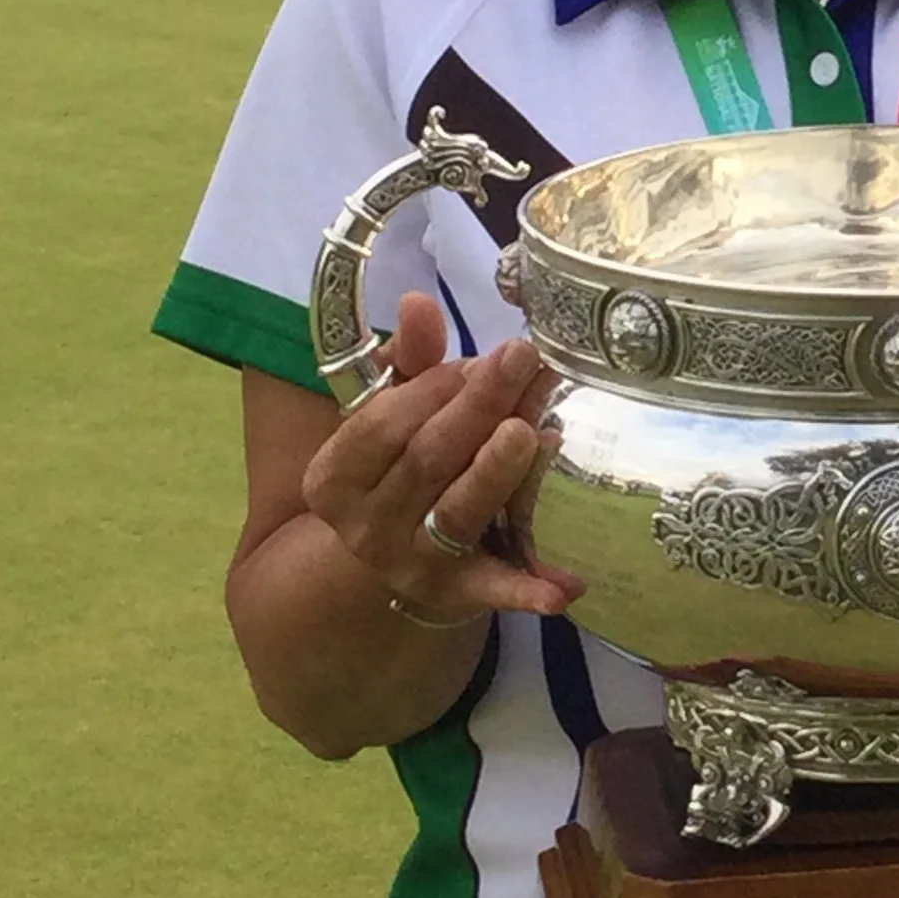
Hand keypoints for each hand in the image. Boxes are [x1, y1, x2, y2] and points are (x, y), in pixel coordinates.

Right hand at [302, 296, 581, 625]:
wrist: (395, 556)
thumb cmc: (401, 464)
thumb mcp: (394, 410)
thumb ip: (409, 358)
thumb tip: (418, 302)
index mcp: (335, 478)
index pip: (381, 427)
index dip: (430, 390)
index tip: (475, 360)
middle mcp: (365, 527)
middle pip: (427, 461)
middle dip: (478, 408)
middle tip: (523, 360)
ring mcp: (411, 565)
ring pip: (460, 511)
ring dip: (499, 473)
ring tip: (533, 431)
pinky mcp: (459, 594)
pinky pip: (493, 590)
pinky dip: (526, 589)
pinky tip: (564, 590)